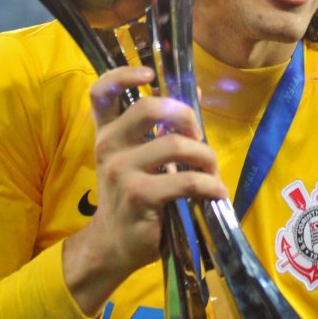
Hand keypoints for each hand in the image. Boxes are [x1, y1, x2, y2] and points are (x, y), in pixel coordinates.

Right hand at [63, 65, 226, 314]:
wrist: (113, 244)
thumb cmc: (133, 197)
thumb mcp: (139, 159)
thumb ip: (161, 127)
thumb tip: (194, 90)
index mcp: (106, 133)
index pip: (101, 92)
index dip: (123, 75)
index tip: (149, 73)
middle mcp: (108, 146)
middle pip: (150, 108)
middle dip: (186, 116)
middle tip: (198, 137)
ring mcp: (122, 171)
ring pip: (175, 144)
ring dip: (205, 157)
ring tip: (212, 172)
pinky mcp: (140, 196)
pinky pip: (186, 180)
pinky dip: (210, 184)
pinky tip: (216, 192)